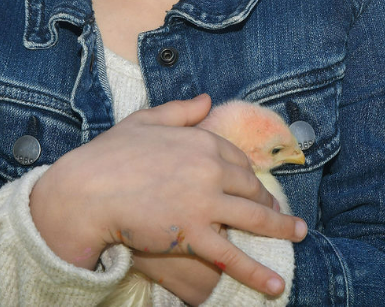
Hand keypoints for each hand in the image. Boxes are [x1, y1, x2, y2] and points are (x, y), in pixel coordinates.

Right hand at [56, 93, 303, 297]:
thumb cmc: (108, 155)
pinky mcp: (194, 233)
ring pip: (254, 218)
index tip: (255, 186)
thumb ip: (179, 110)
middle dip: (268, 202)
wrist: (86, 190)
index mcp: (200, 139)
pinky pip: (233, 256)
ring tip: (298, 235)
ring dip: (281, 229)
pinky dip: (257, 272)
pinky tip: (276, 284)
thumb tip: (207, 100)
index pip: (237, 158)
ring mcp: (205, 201)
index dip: (249, 175)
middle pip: (250, 187)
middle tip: (281, 213)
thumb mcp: (144, 121)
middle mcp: (210, 168)